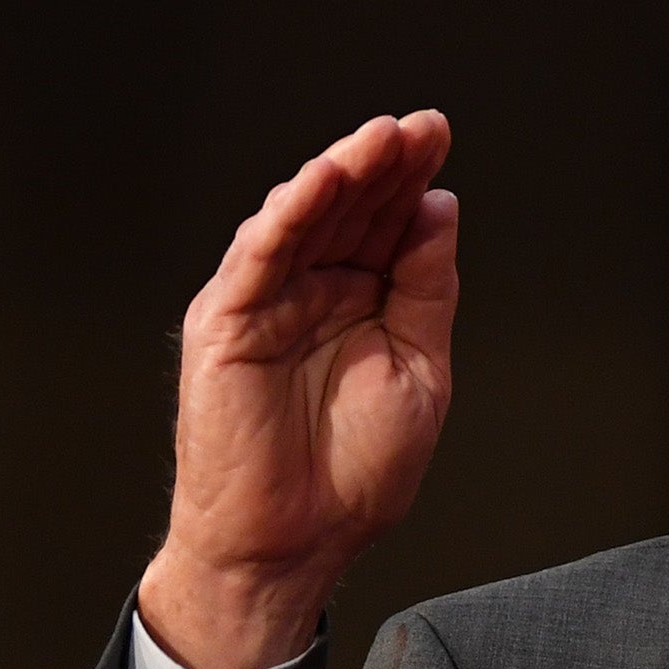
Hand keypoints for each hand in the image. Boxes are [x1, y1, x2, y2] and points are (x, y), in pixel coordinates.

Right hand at [137, 111, 459, 668]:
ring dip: (341, 172)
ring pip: (303, 218)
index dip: (411, 181)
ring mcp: (268, 300)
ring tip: (383, 138)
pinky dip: (290, 213)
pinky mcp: (228, 318)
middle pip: (349, 210)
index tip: (440, 140)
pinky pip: (259, 254)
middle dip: (384, 164)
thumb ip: (426, 290)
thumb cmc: (351, 474)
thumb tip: (439, 210)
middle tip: (422, 127)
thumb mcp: (420, 371)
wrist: (297, 540)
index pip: (386, 225)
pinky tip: (322, 179)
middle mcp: (312, 291)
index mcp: (360, 303)